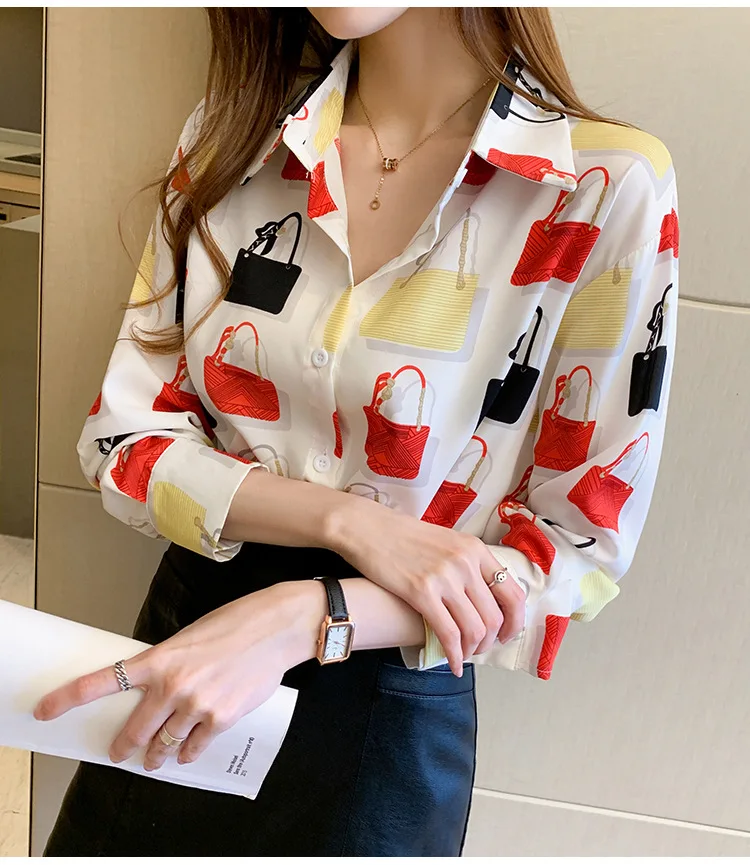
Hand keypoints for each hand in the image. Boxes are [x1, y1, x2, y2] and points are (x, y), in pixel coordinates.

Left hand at [32, 582, 316, 770]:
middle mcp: (172, 686)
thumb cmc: (237, 623)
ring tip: (155, 760)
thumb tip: (159, 685)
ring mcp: (196, 706)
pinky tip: (185, 754)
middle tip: (119, 753)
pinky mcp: (221, 719)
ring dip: (156, 756)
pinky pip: (194, 747)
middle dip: (123, 746)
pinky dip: (187, 753)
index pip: (102, 680)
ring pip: (164, 743)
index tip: (46, 709)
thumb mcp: (191, 635)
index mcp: (159, 658)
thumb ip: (170, 663)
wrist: (276, 628)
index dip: (68, 698)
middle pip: (134, 730)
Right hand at [326, 498, 524, 675]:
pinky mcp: (421, 592)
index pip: (512, 592)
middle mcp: (465, 562)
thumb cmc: (402, 536)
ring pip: (475, 629)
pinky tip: (452, 663)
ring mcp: (444, 577)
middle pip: (495, 616)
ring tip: (463, 654)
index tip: (506, 634)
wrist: (367, 528)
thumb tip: (481, 598)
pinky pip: (448, 634)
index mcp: (475, 549)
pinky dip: (454, 655)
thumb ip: (466, 565)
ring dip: (472, 650)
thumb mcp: (446, 542)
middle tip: (480, 648)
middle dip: (490, 641)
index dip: (514, 621)